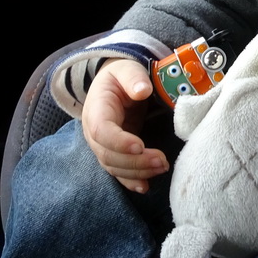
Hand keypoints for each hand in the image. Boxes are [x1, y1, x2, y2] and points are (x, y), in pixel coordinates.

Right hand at [82, 58, 168, 191]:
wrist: (114, 85)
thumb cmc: (121, 76)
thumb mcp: (126, 69)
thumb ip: (133, 77)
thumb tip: (142, 90)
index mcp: (96, 109)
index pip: (102, 131)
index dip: (119, 141)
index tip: (140, 145)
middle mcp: (94, 132)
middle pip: (109, 154)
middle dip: (135, 162)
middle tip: (162, 161)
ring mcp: (102, 145)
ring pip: (114, 166)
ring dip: (138, 172)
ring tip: (163, 167)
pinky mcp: (113, 153)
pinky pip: (118, 171)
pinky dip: (131, 181)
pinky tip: (145, 187)